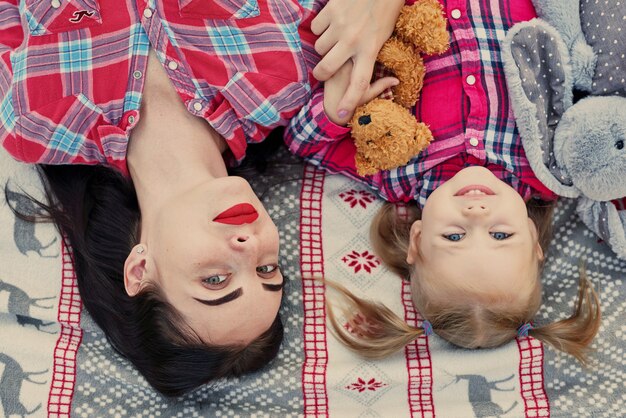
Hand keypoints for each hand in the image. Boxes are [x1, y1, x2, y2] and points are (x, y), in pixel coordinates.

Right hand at [312, 0, 403, 117]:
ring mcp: (340, 26)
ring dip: (324, 45)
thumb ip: (372, 58)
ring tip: (336, 36)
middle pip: (326, 69)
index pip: (359, 82)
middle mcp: (353, 40)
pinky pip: (316, 27)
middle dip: (320, 73)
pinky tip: (333, 21)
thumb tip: (388, 81)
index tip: (341, 113)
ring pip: (319, 47)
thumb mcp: (385, 37)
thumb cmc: (385, 10)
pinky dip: (321, 26)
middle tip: (322, 72)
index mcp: (371, 49)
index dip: (350, 101)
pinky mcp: (331, 11)